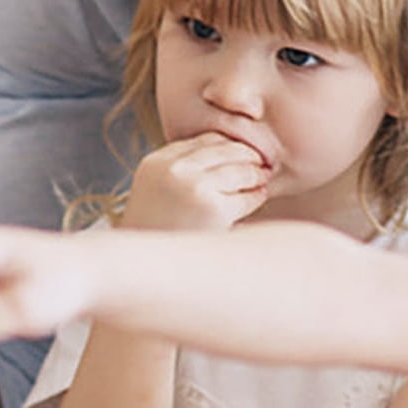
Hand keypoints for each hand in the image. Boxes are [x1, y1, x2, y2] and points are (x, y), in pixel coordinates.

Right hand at [123, 133, 269, 231]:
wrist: (145, 268)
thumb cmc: (154, 230)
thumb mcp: (156, 188)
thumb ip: (180, 167)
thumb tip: (227, 147)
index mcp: (157, 161)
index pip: (204, 139)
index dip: (228, 145)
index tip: (242, 154)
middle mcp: (174, 169)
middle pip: (226, 149)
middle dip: (248, 156)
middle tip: (262, 164)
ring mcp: (194, 187)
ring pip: (240, 170)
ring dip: (256, 175)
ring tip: (262, 181)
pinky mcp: (214, 209)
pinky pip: (247, 196)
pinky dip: (257, 196)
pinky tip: (258, 197)